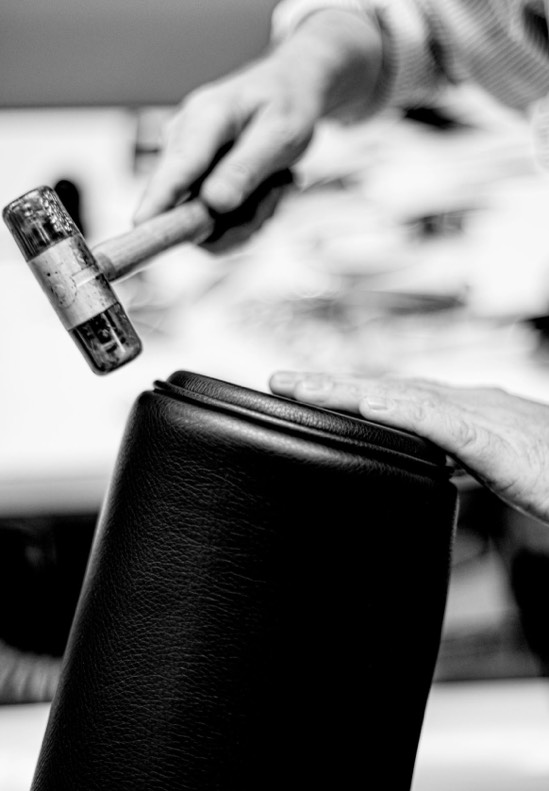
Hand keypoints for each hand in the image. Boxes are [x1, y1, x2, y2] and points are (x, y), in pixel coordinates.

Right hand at [133, 10, 382, 247]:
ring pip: (204, 221)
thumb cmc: (286, 105)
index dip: (157, 201)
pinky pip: (212, 220)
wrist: (286, 89)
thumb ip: (246, 169)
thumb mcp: (281, 135)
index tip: (140, 227)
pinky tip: (265, 191)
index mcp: (204, 119)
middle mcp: (182, 141)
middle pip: (187, 207)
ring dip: (247, 218)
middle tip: (277, 195)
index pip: (176, 168)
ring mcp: (183, 163)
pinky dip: (244, 217)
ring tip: (276, 186)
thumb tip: (214, 204)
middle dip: (236, 221)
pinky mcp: (191, 181)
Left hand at [269, 371, 548, 525]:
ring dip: (348, 390)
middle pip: (385, 387)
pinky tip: (368, 409)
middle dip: (331, 384)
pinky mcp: (496, 442)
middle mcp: (464, 403)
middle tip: (279, 382)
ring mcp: (479, 417)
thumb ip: (453, 459)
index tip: (302, 394)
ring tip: (302, 389)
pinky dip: (404, 414)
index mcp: (459, 410)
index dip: (344, 392)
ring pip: (402, 396)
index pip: (391, 394)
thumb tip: (421, 469)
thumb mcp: (491, 463)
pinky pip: (445, 425)